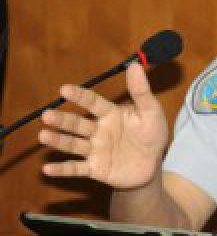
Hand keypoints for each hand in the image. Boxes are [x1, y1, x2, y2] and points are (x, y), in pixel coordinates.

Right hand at [38, 62, 168, 188]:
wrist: (153, 164)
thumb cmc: (152, 134)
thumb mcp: (151, 111)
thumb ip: (141, 91)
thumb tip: (135, 65)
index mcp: (111, 114)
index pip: (93, 103)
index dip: (80, 96)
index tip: (64, 89)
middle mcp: (99, 131)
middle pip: (78, 124)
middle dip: (62, 120)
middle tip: (46, 115)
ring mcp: (96, 150)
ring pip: (74, 145)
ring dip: (58, 140)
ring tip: (44, 135)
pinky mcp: (96, 169)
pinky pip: (77, 169)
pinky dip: (63, 170)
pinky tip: (47, 169)